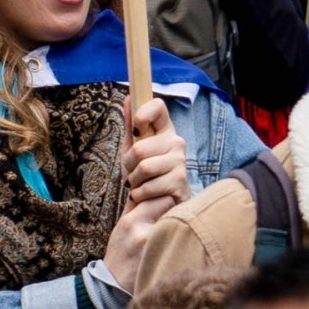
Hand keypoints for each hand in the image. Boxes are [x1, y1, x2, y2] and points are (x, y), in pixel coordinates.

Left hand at [103, 97, 189, 286]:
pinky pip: (149, 187)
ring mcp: (181, 165)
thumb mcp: (133, 151)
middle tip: (132, 175)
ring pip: (143, 168)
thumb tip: (127, 98)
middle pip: (140, 147)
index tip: (136, 127)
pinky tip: (145, 198)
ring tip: (138, 187)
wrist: (154, 211)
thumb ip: (130, 125)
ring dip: (133, 183)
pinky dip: (140, 195)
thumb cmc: (145, 178)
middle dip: (128, 165)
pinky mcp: (181, 186)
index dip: (144, 113)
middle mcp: (177, 144)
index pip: (158, 107)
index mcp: (166, 131)